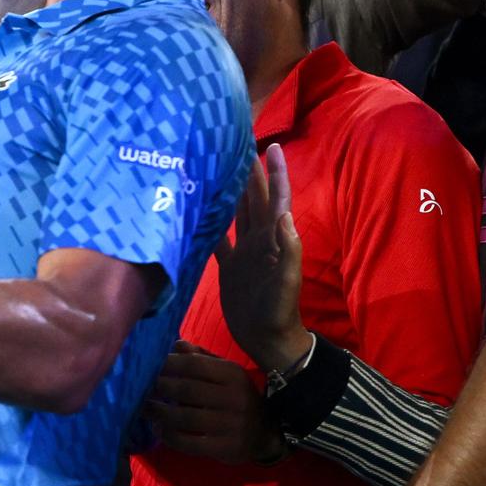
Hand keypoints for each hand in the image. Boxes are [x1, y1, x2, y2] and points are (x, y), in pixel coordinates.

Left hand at [142, 341, 285, 463]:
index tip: (148, 366)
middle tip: (139, 387)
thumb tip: (175, 344)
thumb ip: (201, 358)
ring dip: (159, 413)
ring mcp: (230, 425)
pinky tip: (159, 430)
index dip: (168, 365)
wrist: (266, 432)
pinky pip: (190, 443)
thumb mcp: (226, 373)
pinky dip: (170, 436)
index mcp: (232, 374)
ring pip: (185, 418)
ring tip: (144, 409)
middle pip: (187, 390)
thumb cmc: (237, 397)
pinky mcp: (225, 448)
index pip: (194, 365)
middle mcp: (233, 398)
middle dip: (159, 388)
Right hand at [215, 143, 309, 372]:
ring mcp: (244, 252)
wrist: (266, 341)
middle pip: (254, 199)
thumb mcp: (286, 282)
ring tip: (218, 166)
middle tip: (236, 144)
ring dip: (231, 190)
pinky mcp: (229, 266)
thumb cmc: (279, 312)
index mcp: (274, 239)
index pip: (277, 199)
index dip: (276, 173)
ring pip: (237, 213)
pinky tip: (196, 209)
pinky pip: (219, 238)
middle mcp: (259, 240)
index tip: (271, 146)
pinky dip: (211, 222)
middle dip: (249, 172)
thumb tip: (285, 214)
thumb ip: (288, 250)